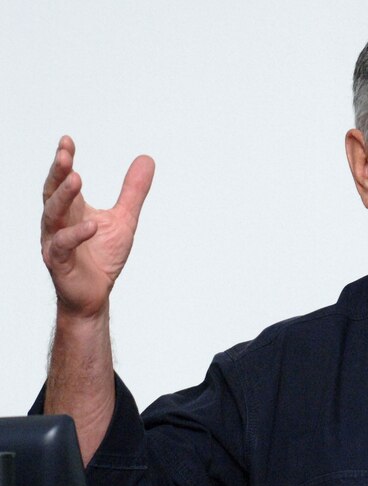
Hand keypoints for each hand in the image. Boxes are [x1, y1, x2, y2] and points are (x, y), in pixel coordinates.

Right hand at [41, 136, 154, 317]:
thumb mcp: (124, 219)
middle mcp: (58, 222)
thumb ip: (133, 191)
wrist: (95, 295)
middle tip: (64, 155)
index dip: (64, 161)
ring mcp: (56, 242)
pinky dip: (76, 234)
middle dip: (57, 173)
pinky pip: (63, 246)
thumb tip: (147, 159)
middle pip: (52, 193)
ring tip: (76, 179)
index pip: (63, 180)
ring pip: (53, 215)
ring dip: (63, 197)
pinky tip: (91, 225)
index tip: (67, 141)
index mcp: (72, 210)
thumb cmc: (102, 257)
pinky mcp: (59, 262)